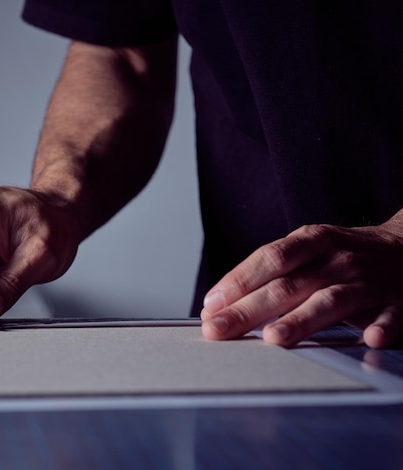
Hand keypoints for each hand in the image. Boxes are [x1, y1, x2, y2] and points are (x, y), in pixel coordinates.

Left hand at [200, 212, 402, 347]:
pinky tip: (370, 339)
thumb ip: (269, 274)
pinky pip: (390, 316)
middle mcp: (337, 259)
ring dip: (301, 320)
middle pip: (288, 285)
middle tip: (219, 329)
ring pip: (330, 301)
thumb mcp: (308, 250)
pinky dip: (381, 326)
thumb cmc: (343, 254)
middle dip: (248, 309)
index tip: (211, 305)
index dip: (238, 281)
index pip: (269, 259)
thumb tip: (218, 303)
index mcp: (312, 241)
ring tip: (274, 338)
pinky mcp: (397, 303)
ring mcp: (368, 281)